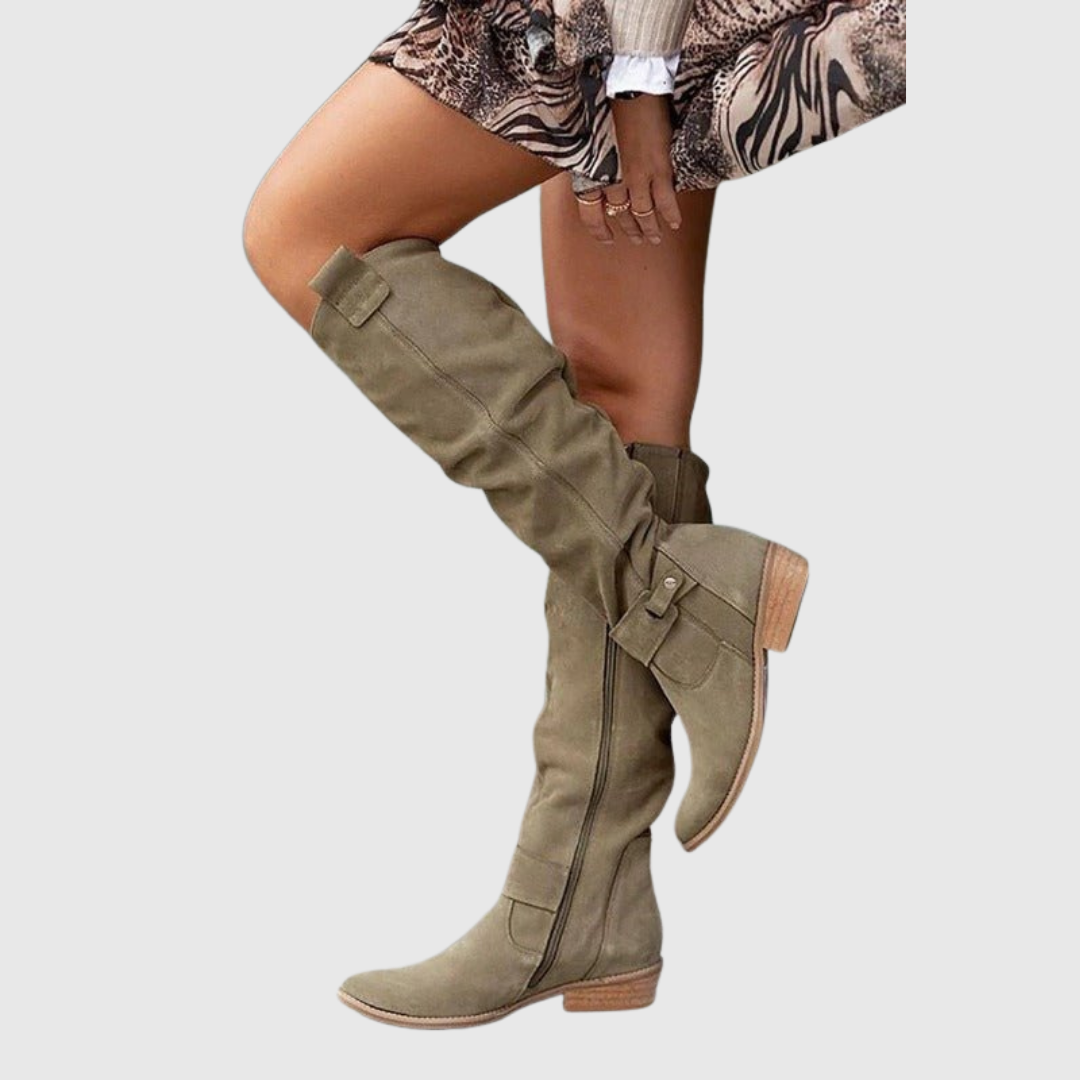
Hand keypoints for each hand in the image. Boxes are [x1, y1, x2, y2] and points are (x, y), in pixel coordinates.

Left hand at [576, 95, 681, 245]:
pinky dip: (670, 214)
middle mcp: (613, 179)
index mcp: (593, 172)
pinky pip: (665, 200)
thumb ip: (596, 159)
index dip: (599, 230)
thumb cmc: (609, 104)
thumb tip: (600, 167)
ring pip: (642, 213)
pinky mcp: (658, 168)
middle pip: (620, 215)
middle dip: (630, 230)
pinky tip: (674, 224)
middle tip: (638, 240)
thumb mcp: (592, 137)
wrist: (630, 87)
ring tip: (655, 238)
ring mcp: (636, 176)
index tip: (606, 238)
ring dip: (649, 228)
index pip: (590, 213)